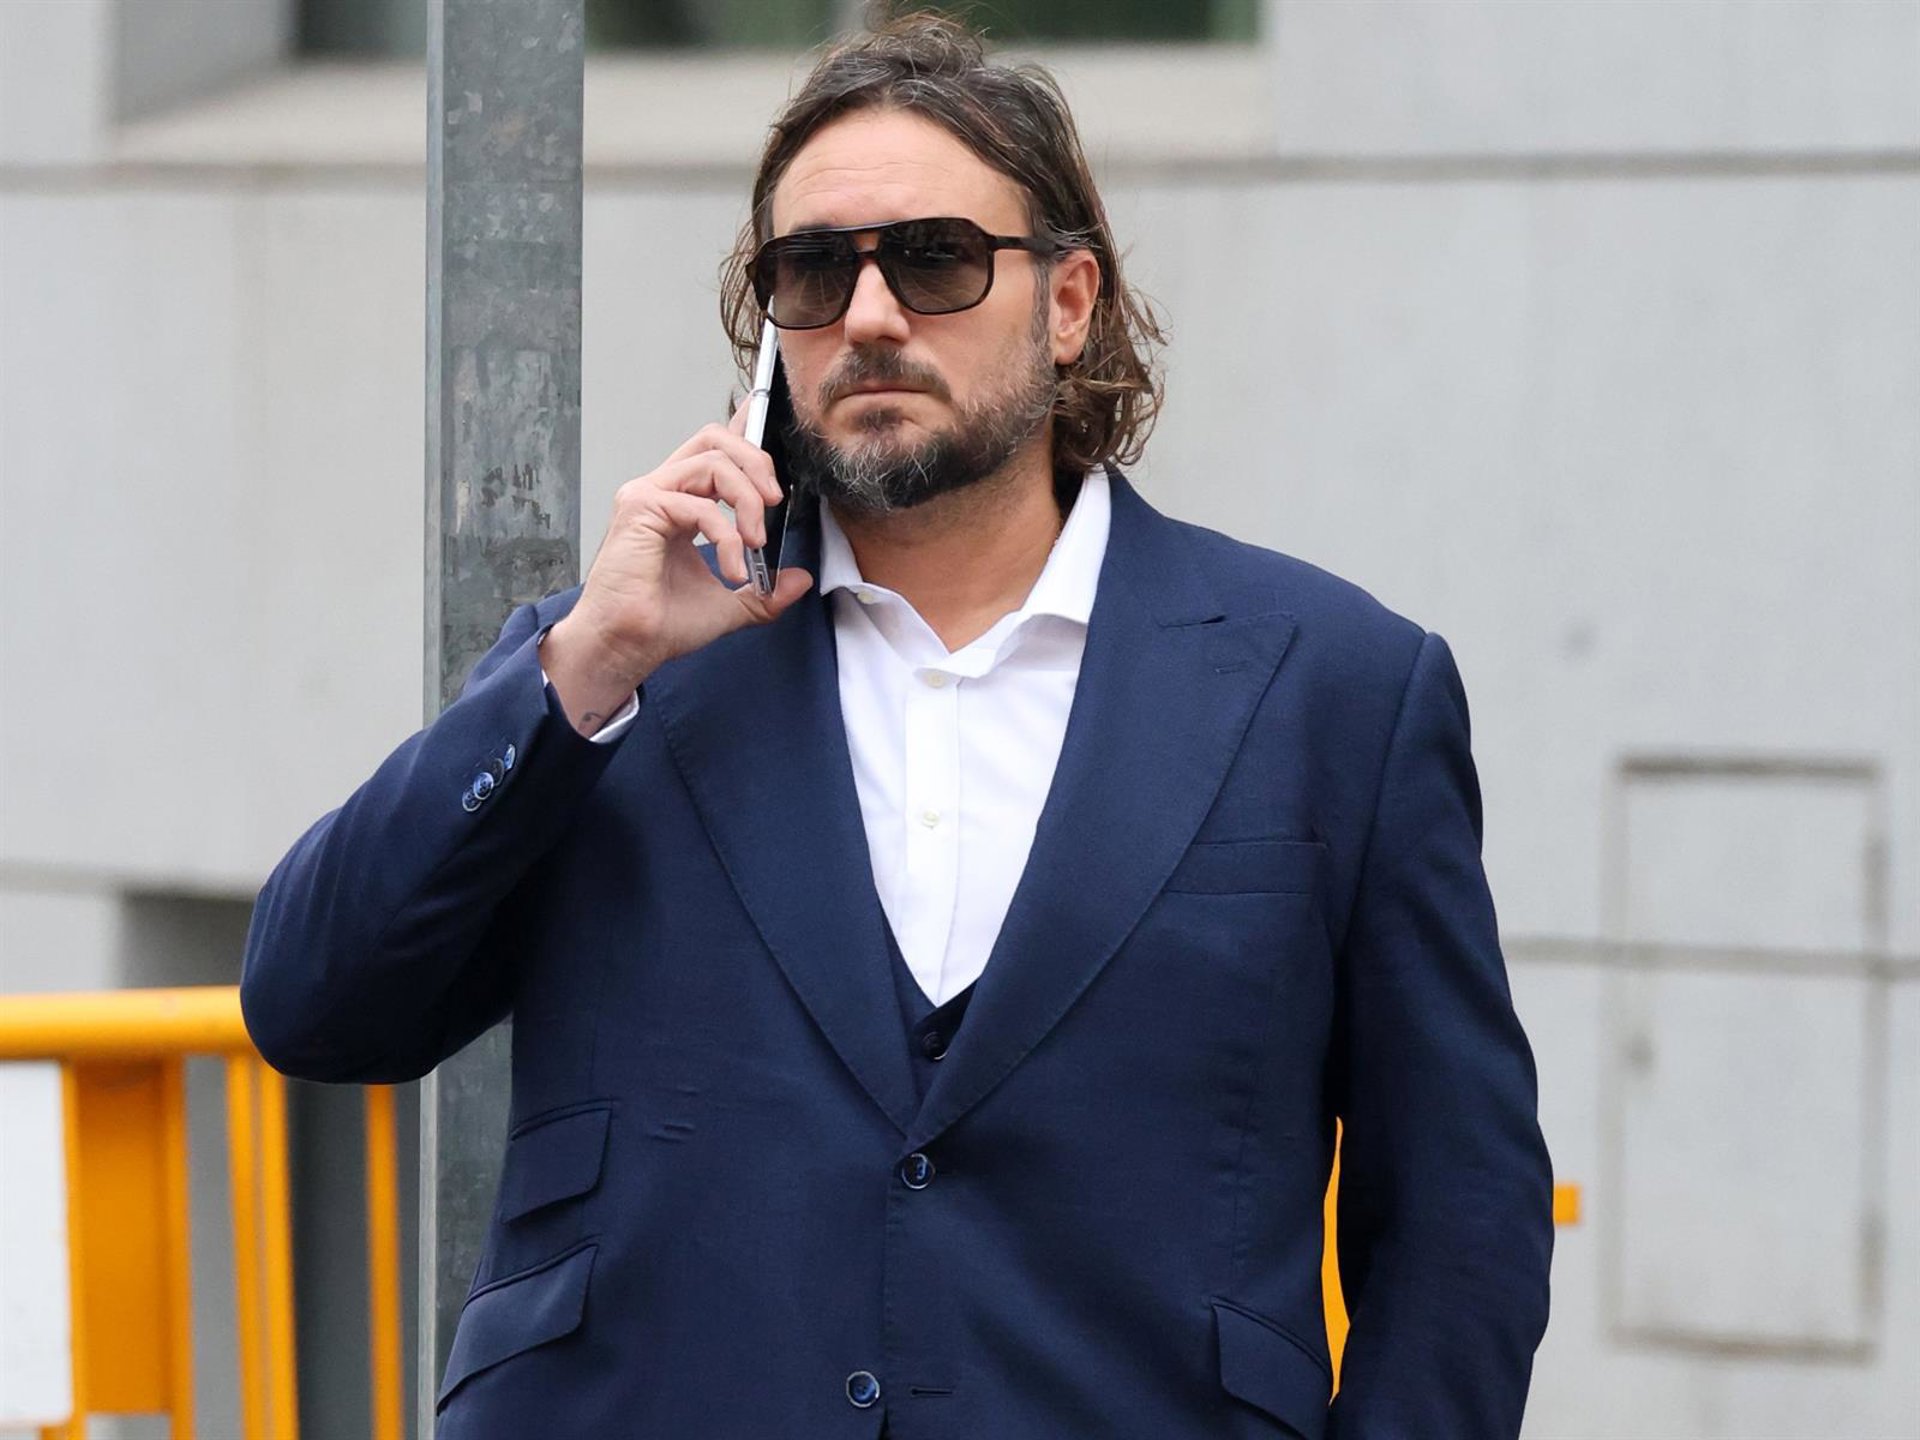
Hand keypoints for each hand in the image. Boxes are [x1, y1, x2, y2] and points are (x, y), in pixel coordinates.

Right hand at [543, 404, 813, 733]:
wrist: (626, 647)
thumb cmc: (660, 624)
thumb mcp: (729, 606)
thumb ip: (764, 591)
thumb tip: (799, 580)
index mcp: (679, 502)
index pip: (713, 451)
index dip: (742, 429)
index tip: (765, 416)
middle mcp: (661, 490)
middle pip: (714, 439)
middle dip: (756, 462)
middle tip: (774, 501)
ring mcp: (647, 495)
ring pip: (712, 462)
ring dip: (747, 501)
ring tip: (754, 543)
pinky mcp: (641, 508)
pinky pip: (700, 503)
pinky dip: (726, 534)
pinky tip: (730, 567)